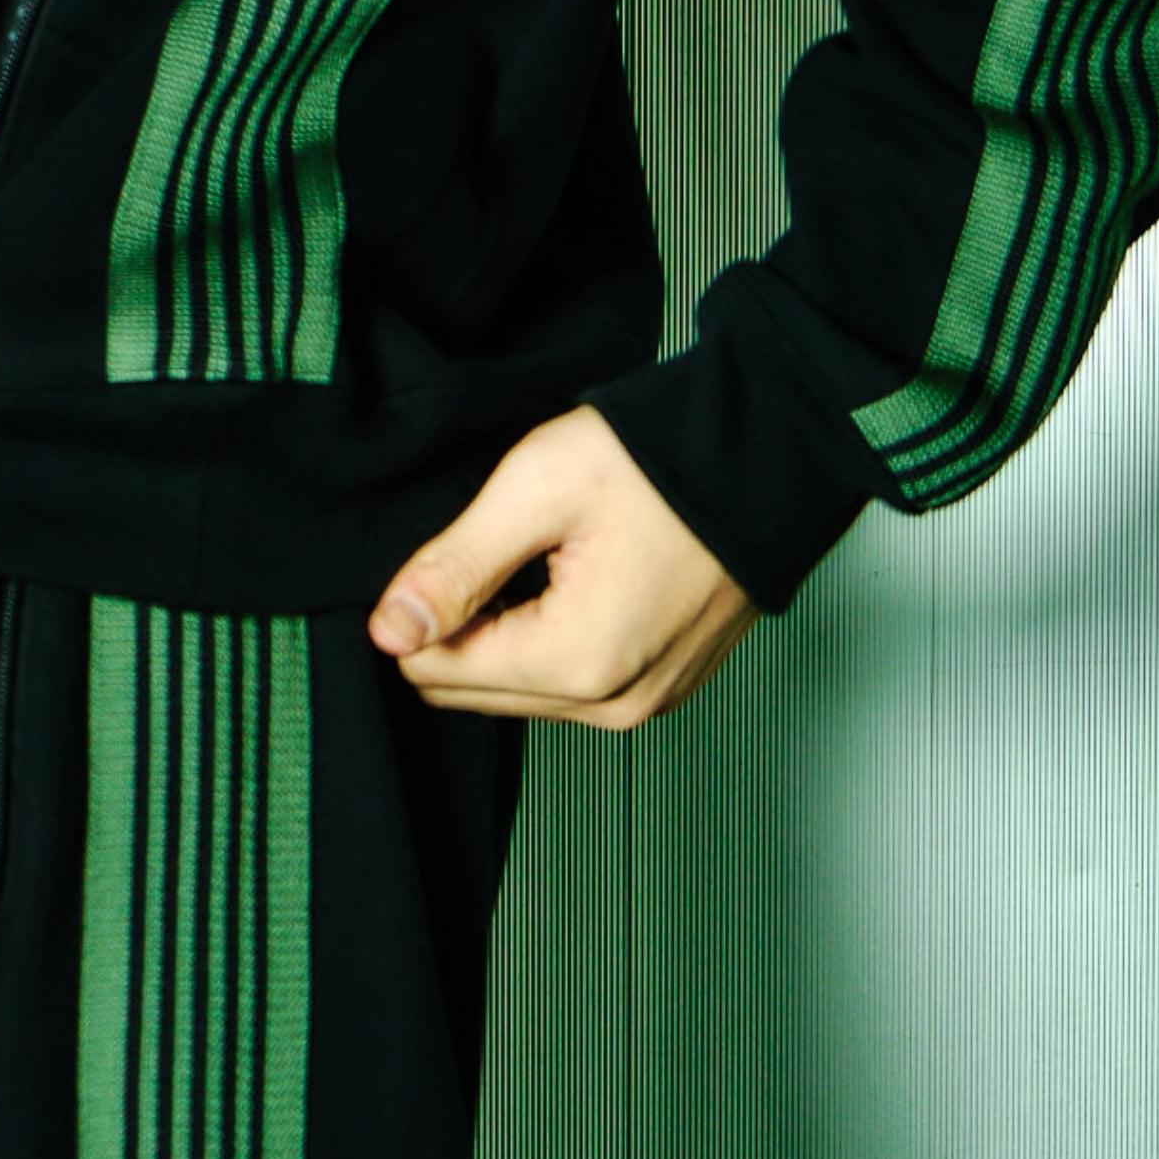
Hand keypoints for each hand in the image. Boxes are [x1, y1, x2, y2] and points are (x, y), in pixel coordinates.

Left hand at [366, 403, 760, 727]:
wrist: (769, 455)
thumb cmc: (665, 462)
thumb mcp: (538, 489)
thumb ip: (454, 567)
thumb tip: (388, 631)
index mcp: (578, 660)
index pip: (434, 671)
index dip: (426, 607)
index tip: (463, 548)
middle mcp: (613, 704)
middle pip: (471, 692)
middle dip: (464, 626)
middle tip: (505, 549)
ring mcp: (644, 703)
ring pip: (518, 694)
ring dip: (507, 636)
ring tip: (547, 559)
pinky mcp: (661, 689)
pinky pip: (570, 689)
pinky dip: (552, 644)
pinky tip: (575, 581)